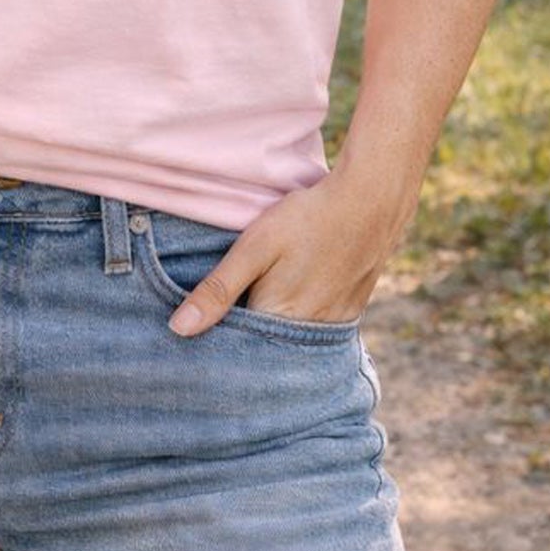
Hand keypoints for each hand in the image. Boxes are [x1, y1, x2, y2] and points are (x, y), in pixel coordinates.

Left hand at [165, 164, 416, 337]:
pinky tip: (291, 297)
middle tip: (224, 316)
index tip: (196, 335)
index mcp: (278, 322)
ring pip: (290, 339)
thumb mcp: (254, 248)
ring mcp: (333, 325)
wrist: (370, 201)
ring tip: (257, 303)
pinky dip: (298, 320)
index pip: (238, 349)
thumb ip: (218, 290)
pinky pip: (315, 329)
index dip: (216, 341)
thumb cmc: (307, 220)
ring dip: (272, 331)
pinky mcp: (349, 312)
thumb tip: (178, 330)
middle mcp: (307, 334)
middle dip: (244, 340)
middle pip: (265, 348)